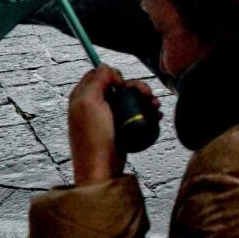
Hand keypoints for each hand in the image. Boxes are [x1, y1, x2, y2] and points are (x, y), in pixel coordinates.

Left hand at [67, 65, 160, 186]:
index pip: (98, 74)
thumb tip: (108, 68)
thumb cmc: (93, 138)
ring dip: (144, 99)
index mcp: (82, 96)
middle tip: (147, 94)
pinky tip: (156, 115)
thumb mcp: (90, 103)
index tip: (122, 85)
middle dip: (135, 87)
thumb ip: (97, 80)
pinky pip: (134, 114)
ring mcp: (106, 118)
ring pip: (128, 99)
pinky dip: (146, 112)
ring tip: (156, 106)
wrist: (102, 169)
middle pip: (118, 86)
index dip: (113, 75)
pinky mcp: (118, 129)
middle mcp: (93, 105)